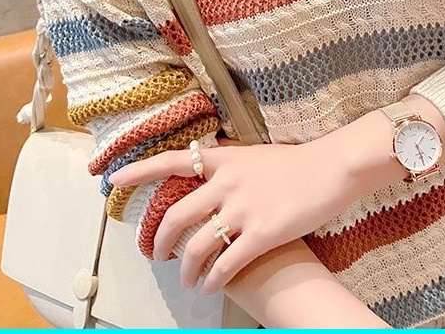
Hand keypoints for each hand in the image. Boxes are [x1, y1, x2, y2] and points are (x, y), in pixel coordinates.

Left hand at [108, 134, 360, 294]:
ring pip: (197, 245)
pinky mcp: (262, 232)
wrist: (330, 168)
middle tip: (155, 255)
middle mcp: (226, 182)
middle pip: (176, 215)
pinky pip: (226, 263)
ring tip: (187, 281)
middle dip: (160, 241)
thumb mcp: (254, 155)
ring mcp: (243, 208)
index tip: (114, 179)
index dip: (140, 171)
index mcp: (223, 160)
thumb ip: (228, 165)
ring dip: (186, 269)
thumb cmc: (295, 163)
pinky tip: (212, 288)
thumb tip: (206, 169)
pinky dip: (213, 280)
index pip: (172, 161)